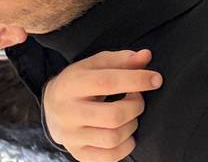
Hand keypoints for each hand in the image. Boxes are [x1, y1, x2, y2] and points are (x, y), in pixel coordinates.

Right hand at [44, 49, 162, 161]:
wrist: (51, 108)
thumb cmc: (79, 82)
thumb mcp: (95, 64)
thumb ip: (121, 60)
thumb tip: (146, 56)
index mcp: (72, 85)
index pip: (108, 82)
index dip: (136, 80)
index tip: (156, 79)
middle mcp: (68, 113)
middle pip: (113, 116)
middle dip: (135, 106)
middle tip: (137, 99)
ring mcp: (72, 137)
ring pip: (113, 138)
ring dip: (132, 126)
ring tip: (130, 116)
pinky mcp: (79, 153)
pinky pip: (110, 157)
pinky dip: (126, 146)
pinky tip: (125, 134)